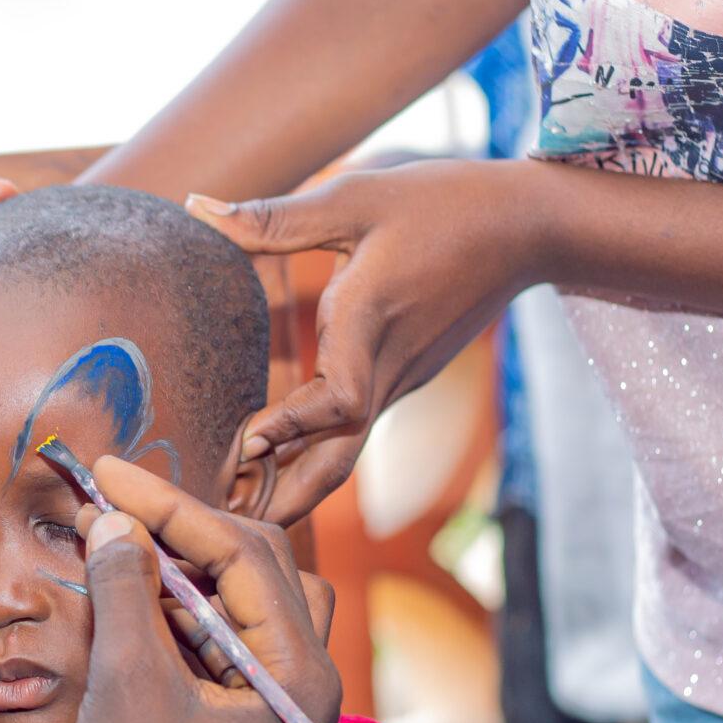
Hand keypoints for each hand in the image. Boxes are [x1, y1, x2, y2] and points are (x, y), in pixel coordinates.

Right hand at [0, 471, 338, 722]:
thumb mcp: (126, 687)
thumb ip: (128, 590)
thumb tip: (114, 518)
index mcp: (301, 675)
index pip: (245, 554)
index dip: (169, 506)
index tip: (104, 473)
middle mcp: (304, 685)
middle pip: (255, 567)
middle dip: (179, 530)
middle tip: (106, 501)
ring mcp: (274, 707)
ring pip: (237, 603)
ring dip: (176, 570)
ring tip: (109, 545)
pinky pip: (217, 643)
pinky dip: (171, 614)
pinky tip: (121, 604)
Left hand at [189, 158, 544, 523]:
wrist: (527, 227)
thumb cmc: (442, 201)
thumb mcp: (355, 197)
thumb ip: (274, 217)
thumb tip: (196, 208)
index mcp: (371, 319)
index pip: (338, 400)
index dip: (292, 426)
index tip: (245, 442)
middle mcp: (388, 365)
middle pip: (339, 457)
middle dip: (286, 496)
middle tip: (226, 525)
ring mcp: (401, 378)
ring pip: (346, 449)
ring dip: (295, 484)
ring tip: (234, 510)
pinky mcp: (405, 376)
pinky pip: (356, 426)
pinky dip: (315, 452)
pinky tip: (272, 462)